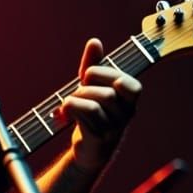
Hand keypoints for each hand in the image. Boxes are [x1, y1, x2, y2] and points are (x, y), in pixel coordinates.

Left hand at [57, 39, 140, 169]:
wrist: (90, 151)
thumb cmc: (93, 115)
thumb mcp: (93, 87)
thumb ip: (94, 64)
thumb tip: (94, 41)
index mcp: (129, 100)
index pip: (126, 83)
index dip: (106, 75)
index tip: (88, 77)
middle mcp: (126, 114)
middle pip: (107, 92)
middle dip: (85, 88)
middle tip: (76, 92)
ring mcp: (114, 128)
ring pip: (95, 103)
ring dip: (76, 99)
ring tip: (69, 104)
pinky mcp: (98, 138)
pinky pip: (86, 115)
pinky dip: (70, 109)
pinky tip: (63, 114)